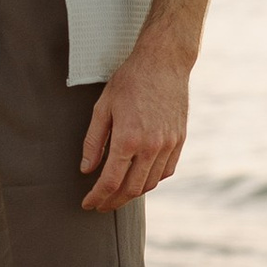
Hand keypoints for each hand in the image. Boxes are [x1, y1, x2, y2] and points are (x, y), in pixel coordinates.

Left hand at [79, 44, 189, 212]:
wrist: (164, 63)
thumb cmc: (129, 81)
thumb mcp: (102, 107)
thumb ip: (93, 141)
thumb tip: (86, 168)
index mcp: (128, 138)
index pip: (110, 181)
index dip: (97, 197)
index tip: (88, 203)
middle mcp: (151, 146)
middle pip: (131, 189)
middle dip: (113, 201)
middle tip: (100, 204)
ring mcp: (168, 145)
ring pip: (150, 183)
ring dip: (132, 193)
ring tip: (117, 194)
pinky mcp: (179, 141)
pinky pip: (166, 171)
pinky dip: (152, 180)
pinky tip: (139, 178)